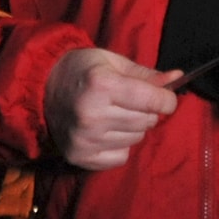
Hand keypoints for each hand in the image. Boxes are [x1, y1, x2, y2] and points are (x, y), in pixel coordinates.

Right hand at [44, 47, 179, 170]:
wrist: (40, 88)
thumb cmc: (81, 70)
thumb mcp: (112, 61)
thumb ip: (145, 74)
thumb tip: (177, 78)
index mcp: (102, 84)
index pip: (152, 100)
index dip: (166, 99)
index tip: (166, 98)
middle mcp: (93, 113)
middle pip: (146, 121)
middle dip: (147, 111)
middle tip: (130, 102)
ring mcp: (85, 138)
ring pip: (136, 139)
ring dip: (132, 128)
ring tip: (113, 114)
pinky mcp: (80, 156)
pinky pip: (121, 157)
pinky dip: (119, 145)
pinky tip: (105, 131)